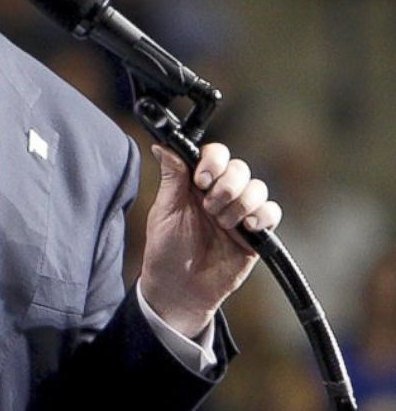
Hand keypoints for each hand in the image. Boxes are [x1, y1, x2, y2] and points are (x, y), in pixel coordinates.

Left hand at [139, 143, 281, 337]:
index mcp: (196, 183)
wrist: (180, 288)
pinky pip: (271, 212)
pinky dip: (262, 216)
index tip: (202, 179)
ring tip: (222, 223)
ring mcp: (239, 212)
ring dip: (240, 203)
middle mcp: (220, 193)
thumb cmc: (167, 250)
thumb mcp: (165, 211)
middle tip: (209, 206)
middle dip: (226, 185)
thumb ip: (172, 177)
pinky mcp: (256, 234)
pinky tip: (246, 228)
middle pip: (239, 168)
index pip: (215, 154)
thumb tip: (162, 145)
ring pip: (257, 188)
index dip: (213, 160)